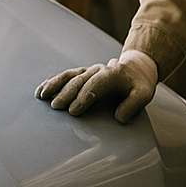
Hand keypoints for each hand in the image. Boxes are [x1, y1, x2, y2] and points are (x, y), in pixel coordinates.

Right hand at [35, 49, 158, 123]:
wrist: (137, 70)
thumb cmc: (139, 86)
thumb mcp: (144, 95)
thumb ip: (133, 106)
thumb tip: (119, 117)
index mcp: (113, 74)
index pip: (96, 85)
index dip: (84, 98)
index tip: (73, 111)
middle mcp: (99, 70)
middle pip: (80, 81)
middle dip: (67, 94)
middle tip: (56, 107)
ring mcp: (89, 71)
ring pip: (69, 76)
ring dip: (55, 85)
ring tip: (42, 96)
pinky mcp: (82, 74)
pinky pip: (65, 76)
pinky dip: (52, 82)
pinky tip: (41, 91)